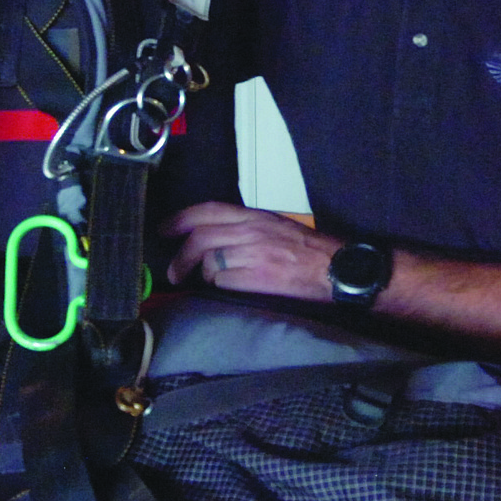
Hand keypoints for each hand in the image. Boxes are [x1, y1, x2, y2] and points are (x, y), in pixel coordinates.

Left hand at [162, 202, 341, 301]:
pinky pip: (222, 281)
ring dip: (202, 275)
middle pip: (199, 238)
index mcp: (254, 216)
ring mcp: (252, 254)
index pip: (207, 210)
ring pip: (208, 261)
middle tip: (173, 272)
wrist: (336, 269)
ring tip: (206, 283)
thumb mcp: (275, 227)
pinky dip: (219, 286)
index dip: (180, 219)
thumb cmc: (310, 250)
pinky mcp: (256, 278)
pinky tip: (229, 289)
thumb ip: (246, 228)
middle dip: (179, 256)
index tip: (163, 230)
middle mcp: (250, 231)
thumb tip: (215, 237)